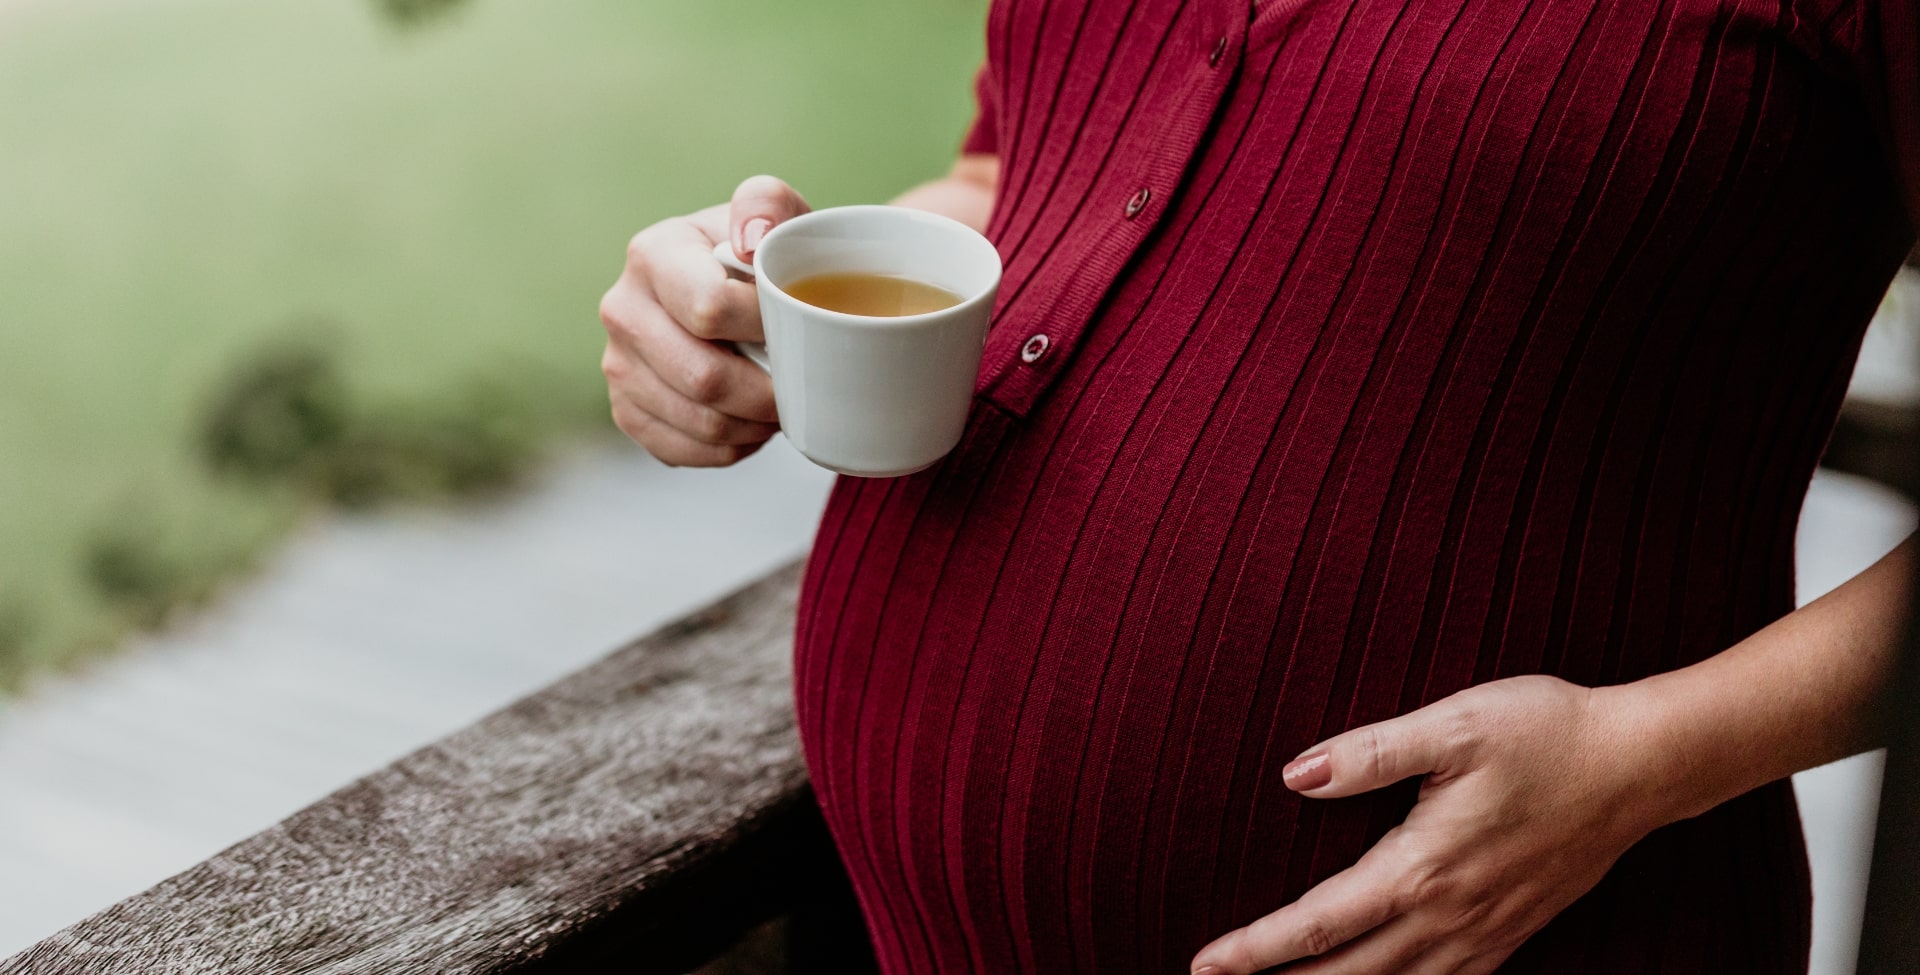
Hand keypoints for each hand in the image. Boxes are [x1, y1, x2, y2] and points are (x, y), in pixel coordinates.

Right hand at [599, 176, 808, 465]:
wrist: (741, 293)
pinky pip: (684, 451)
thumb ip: (768, 204)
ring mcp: (618, 365)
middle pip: (703, 377)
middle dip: (766, 390)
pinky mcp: (627, 411)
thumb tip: (751, 239)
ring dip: (754, 424)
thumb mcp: (776, 214)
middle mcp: (623, 309)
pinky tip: (749, 422)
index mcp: (653, 253)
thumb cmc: (765, 255)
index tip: (797, 325)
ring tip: (780, 402)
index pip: (709, 310)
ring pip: (699, 421)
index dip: (765, 328)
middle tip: (800, 383)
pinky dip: (730, 448)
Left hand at [1191, 676, 1664, 974]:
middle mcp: (1449, 914)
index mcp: (1421, 865)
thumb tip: (1293, 775)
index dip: (1255, 948)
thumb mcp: (1451, 725)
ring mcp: (1485, 931)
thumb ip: (1367, 754)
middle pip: (1347, 972)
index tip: (1204, 964)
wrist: (1641, 763)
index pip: (1318, 921)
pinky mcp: (1513, 931)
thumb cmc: (1544, 731)